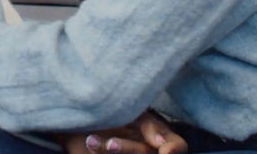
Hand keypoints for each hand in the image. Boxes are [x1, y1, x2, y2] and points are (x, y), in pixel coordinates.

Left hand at [66, 113, 187, 153]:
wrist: (80, 117)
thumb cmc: (110, 108)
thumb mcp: (132, 109)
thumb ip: (150, 124)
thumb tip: (163, 145)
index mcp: (157, 135)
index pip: (177, 145)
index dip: (174, 148)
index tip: (164, 150)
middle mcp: (147, 149)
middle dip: (129, 149)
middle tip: (111, 143)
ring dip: (108, 151)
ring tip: (91, 141)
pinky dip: (99, 153)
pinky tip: (90, 143)